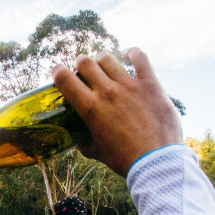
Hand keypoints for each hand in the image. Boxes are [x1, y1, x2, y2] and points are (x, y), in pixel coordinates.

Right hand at [52, 48, 182, 175]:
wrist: (156, 161)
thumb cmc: (125, 160)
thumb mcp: (99, 153)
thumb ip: (87, 144)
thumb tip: (80, 142)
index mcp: (90, 108)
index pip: (64, 78)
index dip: (57, 71)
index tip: (58, 72)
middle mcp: (107, 91)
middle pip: (85, 62)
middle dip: (80, 63)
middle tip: (83, 70)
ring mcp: (129, 85)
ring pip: (108, 58)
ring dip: (101, 58)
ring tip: (102, 63)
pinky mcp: (150, 84)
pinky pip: (140, 58)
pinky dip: (132, 53)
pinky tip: (128, 54)